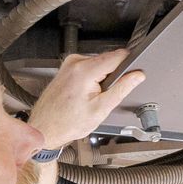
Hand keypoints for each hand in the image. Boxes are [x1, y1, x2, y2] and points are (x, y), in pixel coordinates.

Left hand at [27, 49, 145, 148]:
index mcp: (85, 70)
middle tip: (103, 95)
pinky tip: (84, 94)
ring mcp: (69, 64)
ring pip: (99, 64)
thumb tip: (137, 76)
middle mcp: (75, 62)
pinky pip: (89, 68)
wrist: (45, 128)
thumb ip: (122, 88)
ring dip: (101, 79)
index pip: (118, 55)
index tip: (131, 76)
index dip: (129, 66)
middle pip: (108, 60)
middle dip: (112, 76)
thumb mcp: (102, 108)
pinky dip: (92, 80)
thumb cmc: (67, 123)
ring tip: (91, 97)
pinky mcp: (67, 68)